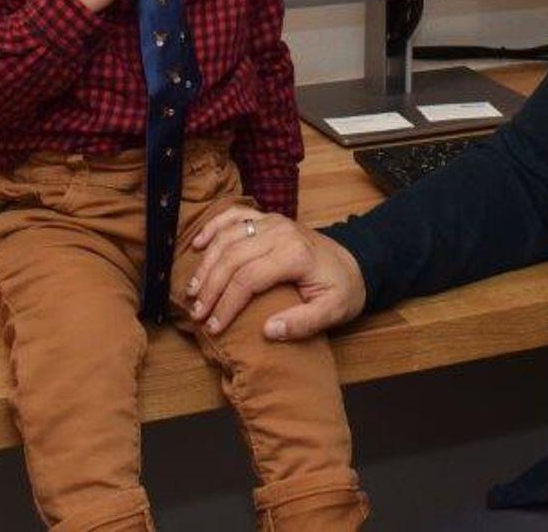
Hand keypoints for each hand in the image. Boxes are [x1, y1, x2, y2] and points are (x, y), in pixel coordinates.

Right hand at [185, 207, 365, 340]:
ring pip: (228, 236)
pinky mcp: (267, 218)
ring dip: (206, 263)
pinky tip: (197, 245)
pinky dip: (213, 227)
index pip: (248, 279)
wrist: (355, 261)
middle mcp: (280, 232)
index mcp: (294, 255)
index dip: (226, 303)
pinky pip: (234, 215)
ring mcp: (272, 221)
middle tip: (196, 313)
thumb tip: (267, 332)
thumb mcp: (333, 312)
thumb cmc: (341, 289)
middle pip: (232, 257)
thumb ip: (303, 324)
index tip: (214, 327)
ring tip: (192, 290)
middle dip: (210, 287)